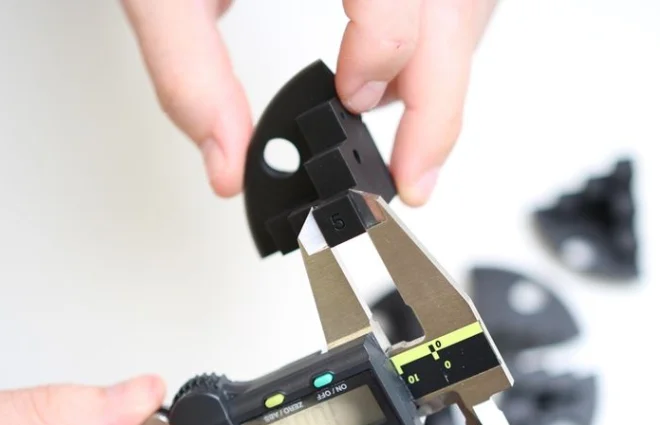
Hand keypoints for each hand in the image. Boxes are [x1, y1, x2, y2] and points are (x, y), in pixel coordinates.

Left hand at [119, 0, 498, 205]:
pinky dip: (437, 44)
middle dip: (437, 108)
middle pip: (457, 14)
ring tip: (395, 114)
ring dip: (441, 74)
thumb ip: (189, 71)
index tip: (348, 104)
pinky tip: (398, 68)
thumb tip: (227, 161)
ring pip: (470, 10)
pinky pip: (459, 0)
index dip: (383, 60)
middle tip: (409, 174)